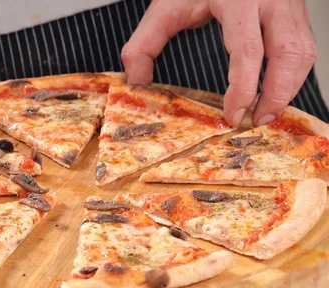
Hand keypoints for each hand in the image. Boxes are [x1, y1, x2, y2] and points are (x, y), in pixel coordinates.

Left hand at [121, 0, 316, 126]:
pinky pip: (304, 47)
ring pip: (303, 52)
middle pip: (288, 55)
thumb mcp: (165, 8)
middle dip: (276, 95)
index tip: (233, 115)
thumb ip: (144, 45)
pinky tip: (275, 91)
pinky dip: (293, 74)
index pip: (248, 52)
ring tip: (266, 112)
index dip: (243, 89)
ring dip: (289, 87)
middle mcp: (270, 0)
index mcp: (238, 0)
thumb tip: (137, 84)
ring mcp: (288, 5)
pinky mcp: (295, 12)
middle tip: (258, 121)